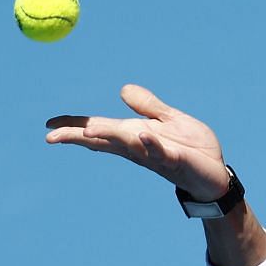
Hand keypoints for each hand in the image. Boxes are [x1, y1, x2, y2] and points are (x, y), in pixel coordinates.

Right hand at [45, 84, 230, 201]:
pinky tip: (141, 135)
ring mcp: (155, 155)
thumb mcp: (169, 120)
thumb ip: (147, 106)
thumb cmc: (192, 150)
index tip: (49, 125)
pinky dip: (151, 144)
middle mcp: (138, 147)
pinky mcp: (176, 160)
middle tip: (51, 136)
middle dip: (78, 136)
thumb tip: (122, 89)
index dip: (74, 126)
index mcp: (133, 135)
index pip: (99, 128)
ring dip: (107, 135)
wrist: (217, 175)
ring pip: (127, 144)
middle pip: (103, 140)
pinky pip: (161, 152)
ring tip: (87, 130)